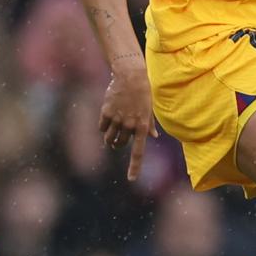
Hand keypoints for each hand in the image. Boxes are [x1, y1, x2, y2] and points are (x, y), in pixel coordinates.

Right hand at [98, 64, 156, 180]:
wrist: (130, 76)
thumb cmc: (142, 92)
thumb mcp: (149, 109)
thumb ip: (149, 124)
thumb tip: (153, 136)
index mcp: (142, 126)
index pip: (138, 152)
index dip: (135, 167)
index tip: (131, 179)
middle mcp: (129, 125)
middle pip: (120, 144)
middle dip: (118, 144)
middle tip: (118, 139)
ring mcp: (117, 119)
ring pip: (109, 138)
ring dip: (109, 138)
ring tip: (112, 130)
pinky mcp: (106, 112)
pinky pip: (102, 127)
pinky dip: (103, 126)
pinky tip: (108, 117)